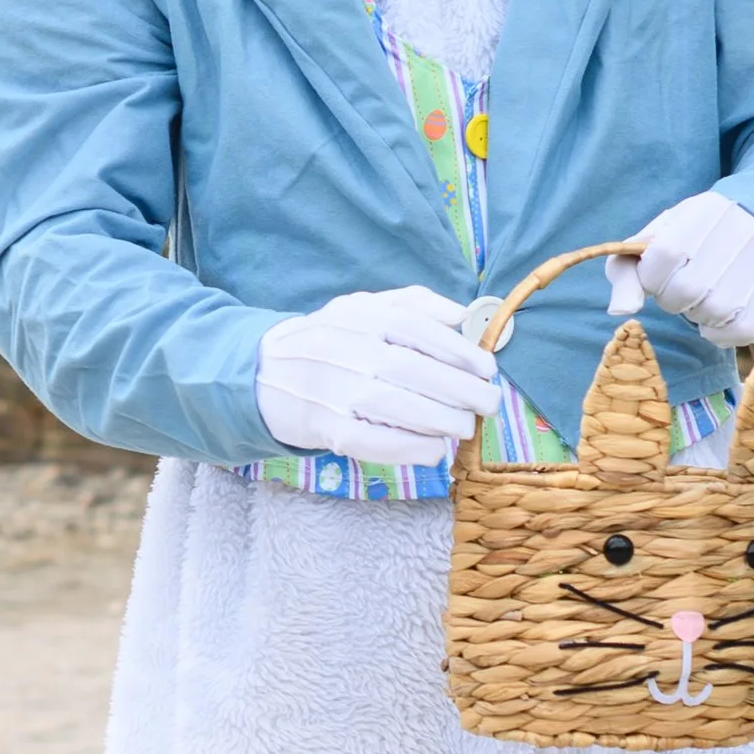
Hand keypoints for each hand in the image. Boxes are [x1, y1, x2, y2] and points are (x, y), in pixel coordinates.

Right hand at [256, 285, 500, 466]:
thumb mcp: (365, 306)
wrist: (264, 372)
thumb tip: (463, 315)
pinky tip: (434, 450)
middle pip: (416, 371)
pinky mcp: (326, 429)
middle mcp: (348, 350)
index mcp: (363, 316)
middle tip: (488, 404)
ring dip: (443, 421)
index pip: (421, 330)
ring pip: (398, 408)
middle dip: (463, 391)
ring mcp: (334, 391)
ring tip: (465, 427)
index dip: (462, 352)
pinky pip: (374, 443)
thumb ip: (415, 303)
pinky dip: (411, 449)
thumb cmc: (330, 338)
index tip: (488, 370)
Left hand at [606, 193, 753, 344]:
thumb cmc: (702, 235)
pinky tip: (729, 308)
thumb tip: (620, 311)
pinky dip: (722, 331)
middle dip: (676, 295)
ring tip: (713, 291)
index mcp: (701, 217)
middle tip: (691, 281)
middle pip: (681, 295)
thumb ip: (627, 270)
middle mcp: (735, 241)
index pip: (658, 263)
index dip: (654, 275)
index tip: (666, 268)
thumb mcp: (661, 236)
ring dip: (699, 313)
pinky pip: (731, 335)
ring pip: (706, 318)